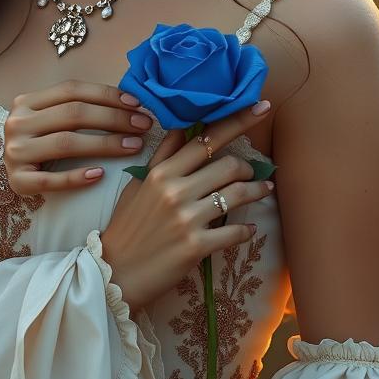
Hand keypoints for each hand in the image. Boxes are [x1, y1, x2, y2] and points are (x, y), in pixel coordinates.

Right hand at [3, 80, 154, 196]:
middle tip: (143, 125)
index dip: (106, 94)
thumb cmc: (40, 142)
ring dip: (105, 144)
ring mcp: (14, 153)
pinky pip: (51, 180)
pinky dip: (77, 177)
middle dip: (114, 118)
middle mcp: (17, 123)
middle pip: (72, 114)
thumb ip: (78, 107)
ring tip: (134, 146)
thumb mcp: (51, 118)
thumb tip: (130, 102)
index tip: (137, 104)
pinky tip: (100, 175)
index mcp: (27, 102)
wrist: (11, 175)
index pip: (71, 90)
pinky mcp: (17, 182)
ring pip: (66, 143)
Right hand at [100, 100, 273, 313]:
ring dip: (257, 191)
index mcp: (161, 172)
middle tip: (253, 172)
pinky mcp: (196, 247)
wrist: (114, 271)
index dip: (238, 120)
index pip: (205, 139)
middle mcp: (175, 191)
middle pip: (228, 164)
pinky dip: (247, 229)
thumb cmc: (127, 226)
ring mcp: (187, 219)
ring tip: (264, 190)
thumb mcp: (138, 184)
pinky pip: (235, 232)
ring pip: (237, 194)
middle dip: (248, 167)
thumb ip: (162, 155)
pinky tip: (248, 229)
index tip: (261, 107)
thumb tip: (183, 125)